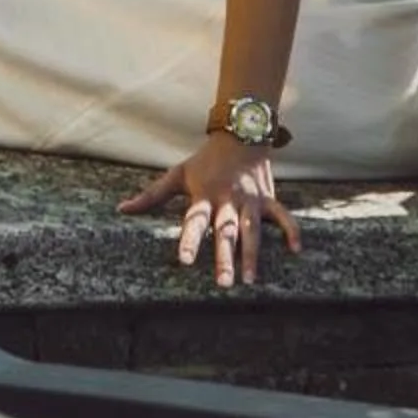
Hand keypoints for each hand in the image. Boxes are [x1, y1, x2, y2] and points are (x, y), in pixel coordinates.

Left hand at [117, 132, 301, 287]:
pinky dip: (291, 231)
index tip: (184, 260)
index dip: (189, 240)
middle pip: (224, 232)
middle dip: (224, 257)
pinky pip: (282, 216)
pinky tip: (296, 250)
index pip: (194, 221)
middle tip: (223, 284)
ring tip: (250, 279)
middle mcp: (226, 200)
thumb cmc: (204, 161)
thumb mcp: (177, 174)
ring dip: (252, 254)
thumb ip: (152, 196)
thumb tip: (121, 210)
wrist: (238, 133)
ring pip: (251, 230)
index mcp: (204, 196)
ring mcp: (249, 200)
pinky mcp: (267, 199)